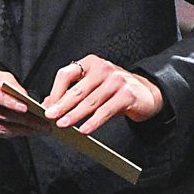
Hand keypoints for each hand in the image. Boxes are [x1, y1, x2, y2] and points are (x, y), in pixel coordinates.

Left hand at [42, 54, 163, 134]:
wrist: (145, 93)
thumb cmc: (115, 90)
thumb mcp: (92, 87)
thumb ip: (71, 93)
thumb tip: (48, 105)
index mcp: (91, 64)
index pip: (66, 74)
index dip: (55, 92)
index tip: (47, 107)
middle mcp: (103, 69)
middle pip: (77, 89)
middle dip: (61, 105)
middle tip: (50, 116)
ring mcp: (116, 81)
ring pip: (90, 101)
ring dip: (74, 115)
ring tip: (63, 124)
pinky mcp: (127, 95)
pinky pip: (106, 111)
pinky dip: (93, 122)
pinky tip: (84, 130)